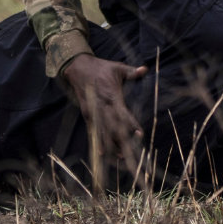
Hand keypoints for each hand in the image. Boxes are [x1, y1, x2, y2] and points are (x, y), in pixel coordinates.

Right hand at [61, 54, 148, 175]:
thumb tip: (145, 69)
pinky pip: (93, 129)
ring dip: (111, 144)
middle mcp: (101, 104)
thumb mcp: (117, 67)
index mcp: (111, 94)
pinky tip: (102, 152)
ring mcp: (93, 109)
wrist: (77, 66)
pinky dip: (98, 140)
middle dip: (121, 140)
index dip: (130, 123)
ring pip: (102, 130)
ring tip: (120, 157)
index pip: (122, 111)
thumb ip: (132, 72)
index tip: (139, 134)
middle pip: (112, 125)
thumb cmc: (100, 67)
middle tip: (131, 153)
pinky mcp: (87, 112)